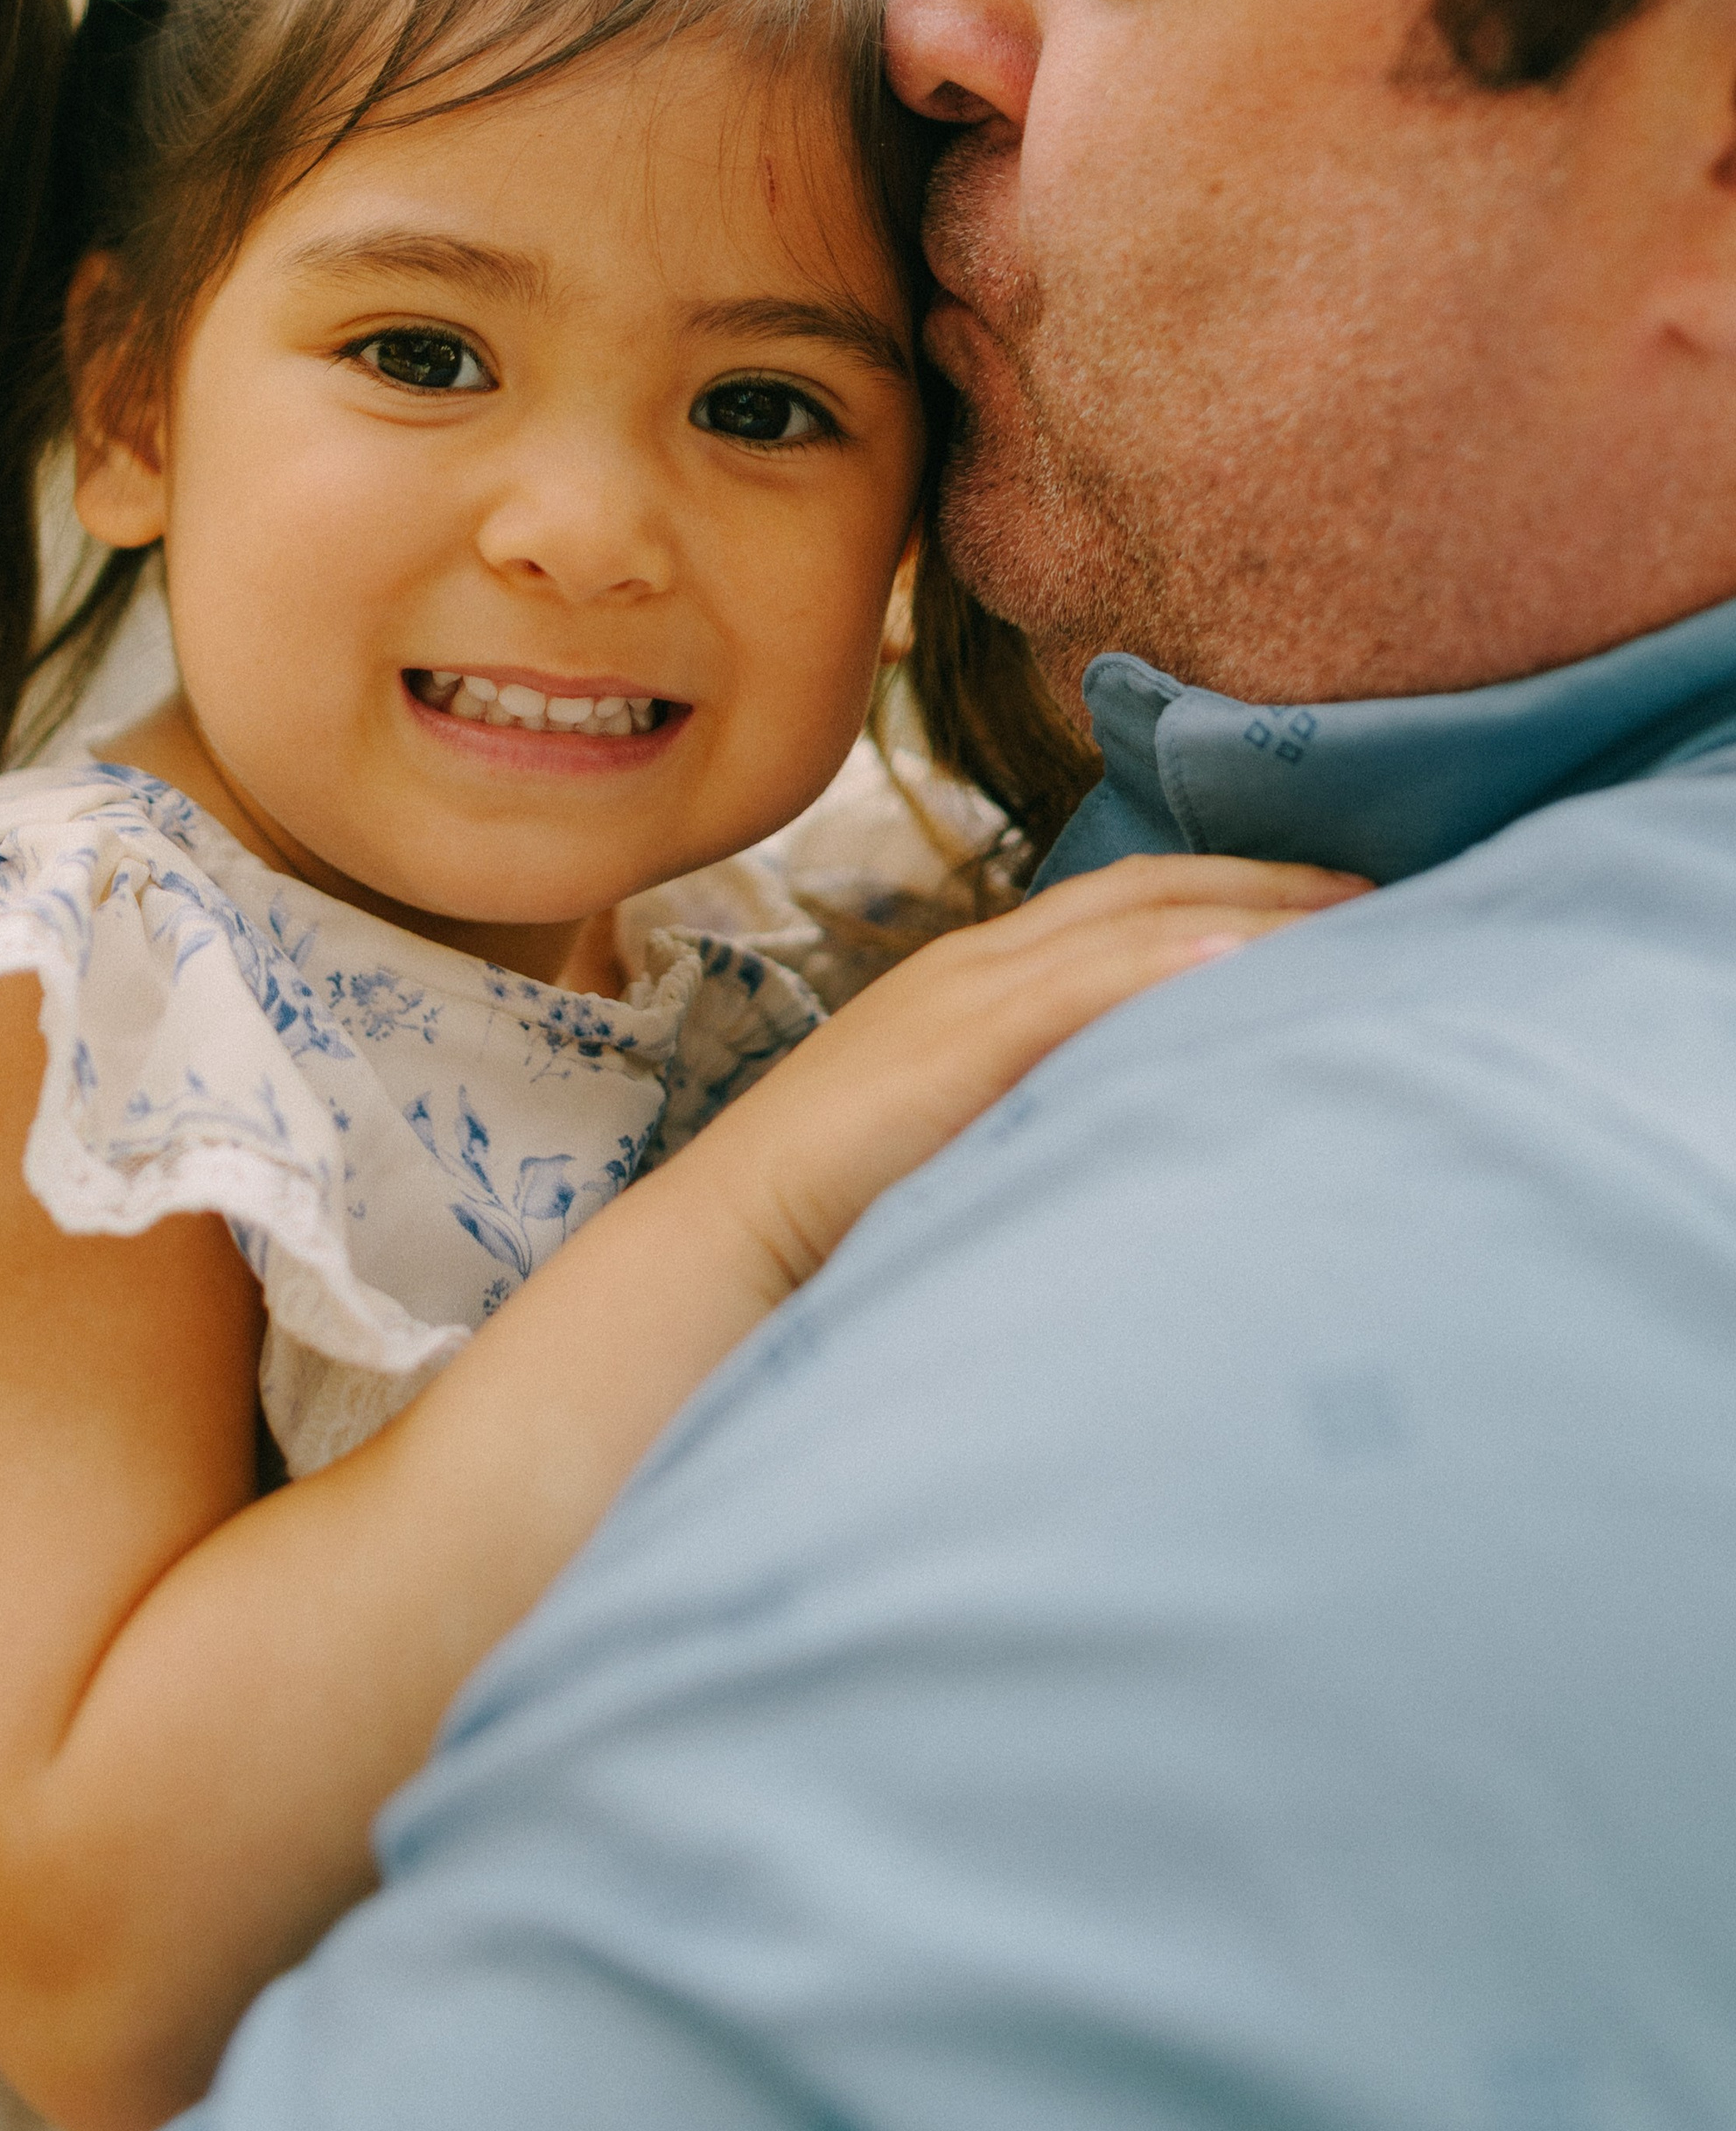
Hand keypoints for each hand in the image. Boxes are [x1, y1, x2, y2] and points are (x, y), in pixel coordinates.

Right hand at [676, 853, 1370, 1293]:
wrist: (727, 1249)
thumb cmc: (848, 1216)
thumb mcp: (974, 1138)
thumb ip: (1057, 1109)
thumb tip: (1170, 1129)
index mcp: (986, 981)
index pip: (1139, 900)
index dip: (1250, 886)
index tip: (1360, 903)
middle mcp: (982, 964)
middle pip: (1156, 886)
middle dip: (1279, 881)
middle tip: (1403, 894)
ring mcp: (965, 996)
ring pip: (1136, 921)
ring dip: (1257, 912)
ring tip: (1368, 918)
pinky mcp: (954, 1047)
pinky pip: (1082, 987)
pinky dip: (1171, 966)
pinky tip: (1252, 965)